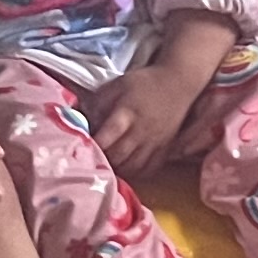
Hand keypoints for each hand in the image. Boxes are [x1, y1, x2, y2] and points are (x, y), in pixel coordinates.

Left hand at [83, 56, 205, 177]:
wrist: (177, 84)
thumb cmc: (143, 84)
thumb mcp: (116, 85)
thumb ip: (97, 102)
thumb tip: (80, 120)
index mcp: (127, 113)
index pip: (108, 135)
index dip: (94, 145)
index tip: (81, 147)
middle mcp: (141, 131)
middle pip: (119, 155)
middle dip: (103, 161)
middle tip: (91, 160)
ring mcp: (155, 142)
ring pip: (133, 167)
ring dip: (117, 170)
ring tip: (106, 166)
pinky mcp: (164, 149)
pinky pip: (148, 169)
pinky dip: (135, 173)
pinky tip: (126, 168)